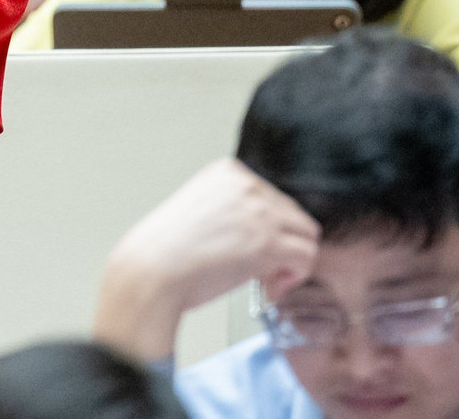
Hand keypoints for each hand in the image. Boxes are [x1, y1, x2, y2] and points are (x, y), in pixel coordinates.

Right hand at [94, 159, 320, 359]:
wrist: (151, 270)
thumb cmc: (166, 251)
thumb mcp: (202, 211)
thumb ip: (234, 211)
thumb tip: (264, 233)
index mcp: (227, 171)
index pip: (274, 198)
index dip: (269, 231)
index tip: (252, 250)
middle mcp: (246, 184)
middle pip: (295, 217)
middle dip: (282, 247)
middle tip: (261, 272)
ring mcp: (259, 212)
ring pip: (306, 237)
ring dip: (291, 263)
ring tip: (265, 281)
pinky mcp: (268, 242)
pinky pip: (306, 258)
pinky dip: (293, 278)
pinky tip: (269, 288)